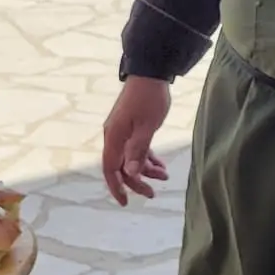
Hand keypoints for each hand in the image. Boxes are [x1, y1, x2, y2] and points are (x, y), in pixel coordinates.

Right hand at [102, 77, 170, 203]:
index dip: (117, 187)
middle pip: (121, 166)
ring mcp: (122, 131)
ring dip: (145, 169)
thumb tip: (129, 173)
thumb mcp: (146, 127)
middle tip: (153, 193)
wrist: (150, 73)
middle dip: (136, 181)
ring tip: (164, 176)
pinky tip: (160, 165)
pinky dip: (146, 158)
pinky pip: (136, 148)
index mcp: (114, 138)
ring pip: (130, 158)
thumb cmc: (149, 99)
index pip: (110, 169)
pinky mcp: (131, 126)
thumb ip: (137, 151)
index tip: (125, 202)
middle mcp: (114, 136)